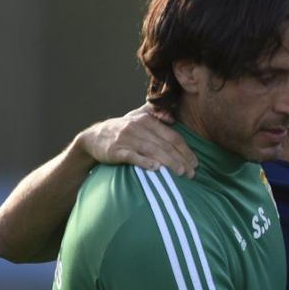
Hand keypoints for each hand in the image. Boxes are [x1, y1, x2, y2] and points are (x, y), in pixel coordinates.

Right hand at [78, 105, 197, 177]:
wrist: (93, 138)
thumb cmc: (124, 132)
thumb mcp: (138, 119)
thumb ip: (156, 116)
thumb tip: (172, 117)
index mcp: (147, 120)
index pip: (172, 137)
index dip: (186, 151)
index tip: (195, 164)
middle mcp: (137, 127)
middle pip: (165, 145)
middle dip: (181, 160)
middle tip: (191, 173)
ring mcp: (126, 139)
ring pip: (152, 151)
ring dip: (169, 162)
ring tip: (181, 173)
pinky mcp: (115, 150)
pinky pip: (132, 156)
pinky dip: (144, 162)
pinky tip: (156, 169)